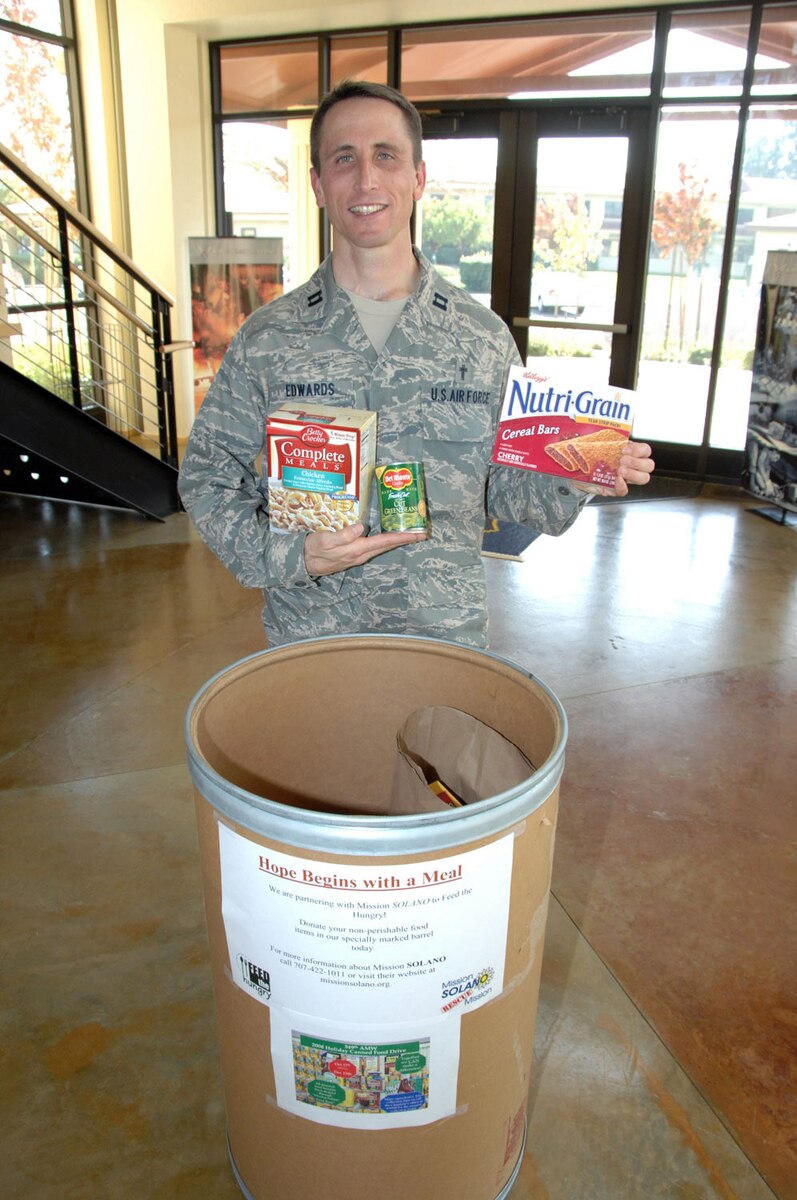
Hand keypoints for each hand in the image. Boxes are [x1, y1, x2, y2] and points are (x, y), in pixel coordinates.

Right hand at [304, 522, 426, 576]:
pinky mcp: (352, 554)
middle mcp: (361, 554)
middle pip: (387, 545)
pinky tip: (387, 535)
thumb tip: (362, 527)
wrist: (302, 562)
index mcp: (357, 550)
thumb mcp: (325, 540)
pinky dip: (384, 541)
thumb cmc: (312, 549)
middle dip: (404, 539)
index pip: (384, 542)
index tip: (418, 534)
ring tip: (408, 532)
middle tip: (420, 532)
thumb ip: (343, 535)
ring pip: (381, 546)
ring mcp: (357, 555)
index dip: (402, 537)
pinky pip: (373, 547)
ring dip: (395, 540)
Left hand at [573, 440, 654, 496]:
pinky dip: (622, 486)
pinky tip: (616, 480)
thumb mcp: (599, 441)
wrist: (577, 469)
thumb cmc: (590, 454)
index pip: (646, 450)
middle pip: (649, 465)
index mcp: (630, 453)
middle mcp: (632, 466)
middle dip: (637, 462)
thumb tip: (607, 421)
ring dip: (633, 474)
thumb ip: (606, 434)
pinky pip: (624, 491)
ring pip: (643, 478)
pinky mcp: (615, 489)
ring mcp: (625, 479)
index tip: (624, 449)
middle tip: (622, 460)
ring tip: (620, 470)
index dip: (639, 449)